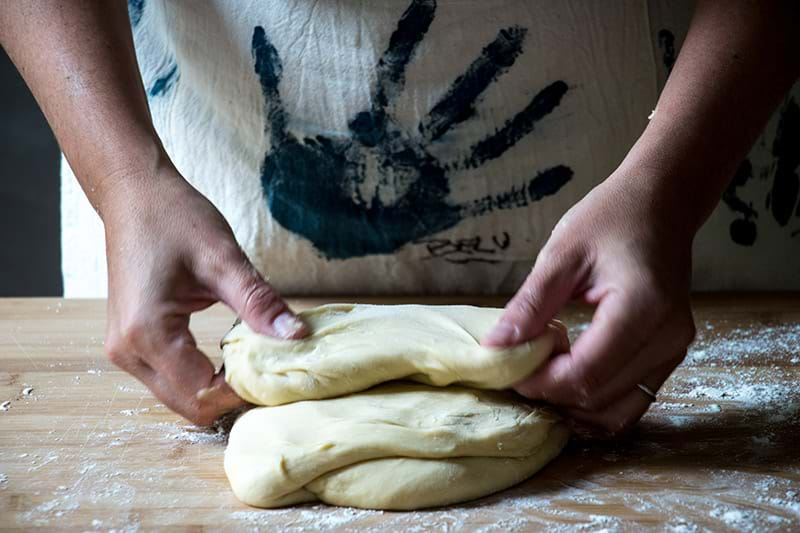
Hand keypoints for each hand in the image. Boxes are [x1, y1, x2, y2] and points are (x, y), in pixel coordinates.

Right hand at [101, 164, 307, 424]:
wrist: (134, 195)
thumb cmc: (174, 218)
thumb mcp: (223, 258)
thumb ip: (259, 302)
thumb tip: (298, 337)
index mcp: (147, 332)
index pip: (203, 392)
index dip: (245, 391)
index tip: (279, 373)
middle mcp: (127, 351)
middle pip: (189, 406)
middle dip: (232, 396)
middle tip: (271, 371)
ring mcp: (123, 351)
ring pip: (179, 397)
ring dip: (217, 387)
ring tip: (253, 360)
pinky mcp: (129, 343)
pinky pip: (170, 378)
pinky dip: (201, 375)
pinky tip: (230, 353)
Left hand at [483, 171, 695, 432]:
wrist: (660, 203)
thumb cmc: (612, 217)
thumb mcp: (562, 254)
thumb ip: (530, 305)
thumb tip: (495, 347)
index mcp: (642, 308)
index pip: (585, 373)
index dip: (541, 382)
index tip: (507, 370)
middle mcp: (668, 338)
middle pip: (600, 397)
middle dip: (552, 395)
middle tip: (517, 372)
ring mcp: (674, 350)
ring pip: (618, 410)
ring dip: (573, 406)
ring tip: (540, 378)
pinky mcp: (671, 354)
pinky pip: (632, 398)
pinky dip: (596, 401)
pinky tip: (566, 381)